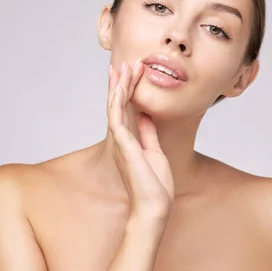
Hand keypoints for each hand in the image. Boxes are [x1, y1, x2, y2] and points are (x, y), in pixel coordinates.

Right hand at [107, 60, 175, 222]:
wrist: (154, 207)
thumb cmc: (155, 186)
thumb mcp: (155, 152)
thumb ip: (148, 133)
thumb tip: (144, 115)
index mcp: (129, 141)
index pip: (127, 110)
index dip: (128, 91)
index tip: (132, 73)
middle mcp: (121, 139)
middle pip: (118, 105)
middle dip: (122, 83)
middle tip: (124, 63)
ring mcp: (120, 142)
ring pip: (115, 107)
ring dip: (119, 86)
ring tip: (122, 67)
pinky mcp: (123, 145)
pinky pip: (116, 117)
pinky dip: (117, 100)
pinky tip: (119, 86)